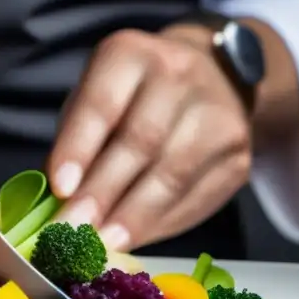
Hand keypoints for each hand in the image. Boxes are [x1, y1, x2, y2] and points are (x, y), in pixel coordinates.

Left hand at [48, 26, 253, 250]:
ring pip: (172, 175)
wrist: (213, 79)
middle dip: (103, 192)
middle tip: (74, 230)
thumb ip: (76, 142)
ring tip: (101, 244)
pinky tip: (135, 239)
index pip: (101, 103)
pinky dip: (160, 225)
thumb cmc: (132, 98)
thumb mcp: (94, 99)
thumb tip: (60, 202)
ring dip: (132, 217)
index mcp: (130, 55)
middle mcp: (179, 74)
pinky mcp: (239, 154)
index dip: (79, 148)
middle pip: (140, 141)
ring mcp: (217, 114)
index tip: (60, 189)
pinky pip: (196, 197)